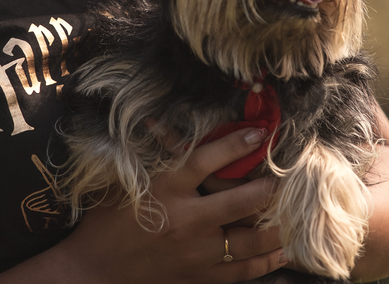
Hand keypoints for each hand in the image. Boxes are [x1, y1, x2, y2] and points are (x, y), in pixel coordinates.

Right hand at [41, 127, 286, 283]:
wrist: (93, 269)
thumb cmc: (108, 219)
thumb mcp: (129, 180)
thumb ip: (156, 157)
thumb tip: (164, 119)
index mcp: (165, 190)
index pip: (206, 160)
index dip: (236, 144)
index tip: (259, 134)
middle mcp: (184, 221)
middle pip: (240, 202)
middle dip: (269, 188)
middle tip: (287, 177)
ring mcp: (194, 254)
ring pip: (248, 242)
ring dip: (276, 227)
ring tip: (296, 214)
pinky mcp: (198, 278)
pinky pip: (242, 272)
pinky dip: (266, 262)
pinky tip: (283, 251)